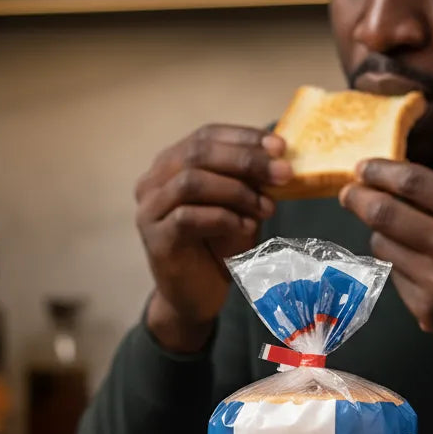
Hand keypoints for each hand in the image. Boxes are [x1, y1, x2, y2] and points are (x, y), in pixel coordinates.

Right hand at [135, 125, 290, 352]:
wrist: (195, 297)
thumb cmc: (218, 247)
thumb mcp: (238, 204)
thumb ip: (248, 179)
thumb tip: (279, 153)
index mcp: (171, 165)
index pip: (206, 136)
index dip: (244, 137)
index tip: (281, 147)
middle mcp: (152, 182)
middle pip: (198, 153)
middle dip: (247, 161)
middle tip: (283, 174)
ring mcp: (149, 211)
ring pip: (191, 181)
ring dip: (237, 191)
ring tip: (267, 208)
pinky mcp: (155, 239)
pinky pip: (188, 217)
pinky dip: (223, 218)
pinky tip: (246, 228)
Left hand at [340, 160, 432, 377]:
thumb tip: (401, 189)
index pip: (416, 183)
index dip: (381, 172)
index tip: (363, 167)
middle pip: (385, 214)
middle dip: (358, 199)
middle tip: (347, 192)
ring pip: (383, 246)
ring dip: (379, 234)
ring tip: (388, 230)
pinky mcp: (424, 310)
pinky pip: (394, 277)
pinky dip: (397, 266)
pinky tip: (415, 267)